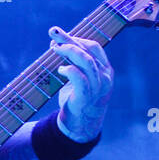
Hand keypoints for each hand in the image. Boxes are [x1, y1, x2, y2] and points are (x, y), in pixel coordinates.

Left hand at [49, 26, 113, 142]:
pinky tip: (60, 69)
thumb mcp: (79, 77)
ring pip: (86, 61)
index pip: (94, 47)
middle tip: (52, 33)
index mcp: (106, 70)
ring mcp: (98, 88)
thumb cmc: (78, 97)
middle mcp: (105, 77)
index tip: (59, 35)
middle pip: (88, 51)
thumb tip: (55, 42)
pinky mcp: (86, 97)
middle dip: (69, 39)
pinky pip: (79, 77)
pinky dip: (68, 69)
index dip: (76, 38)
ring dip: (68, 51)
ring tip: (54, 50)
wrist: (80, 125)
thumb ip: (72, 61)